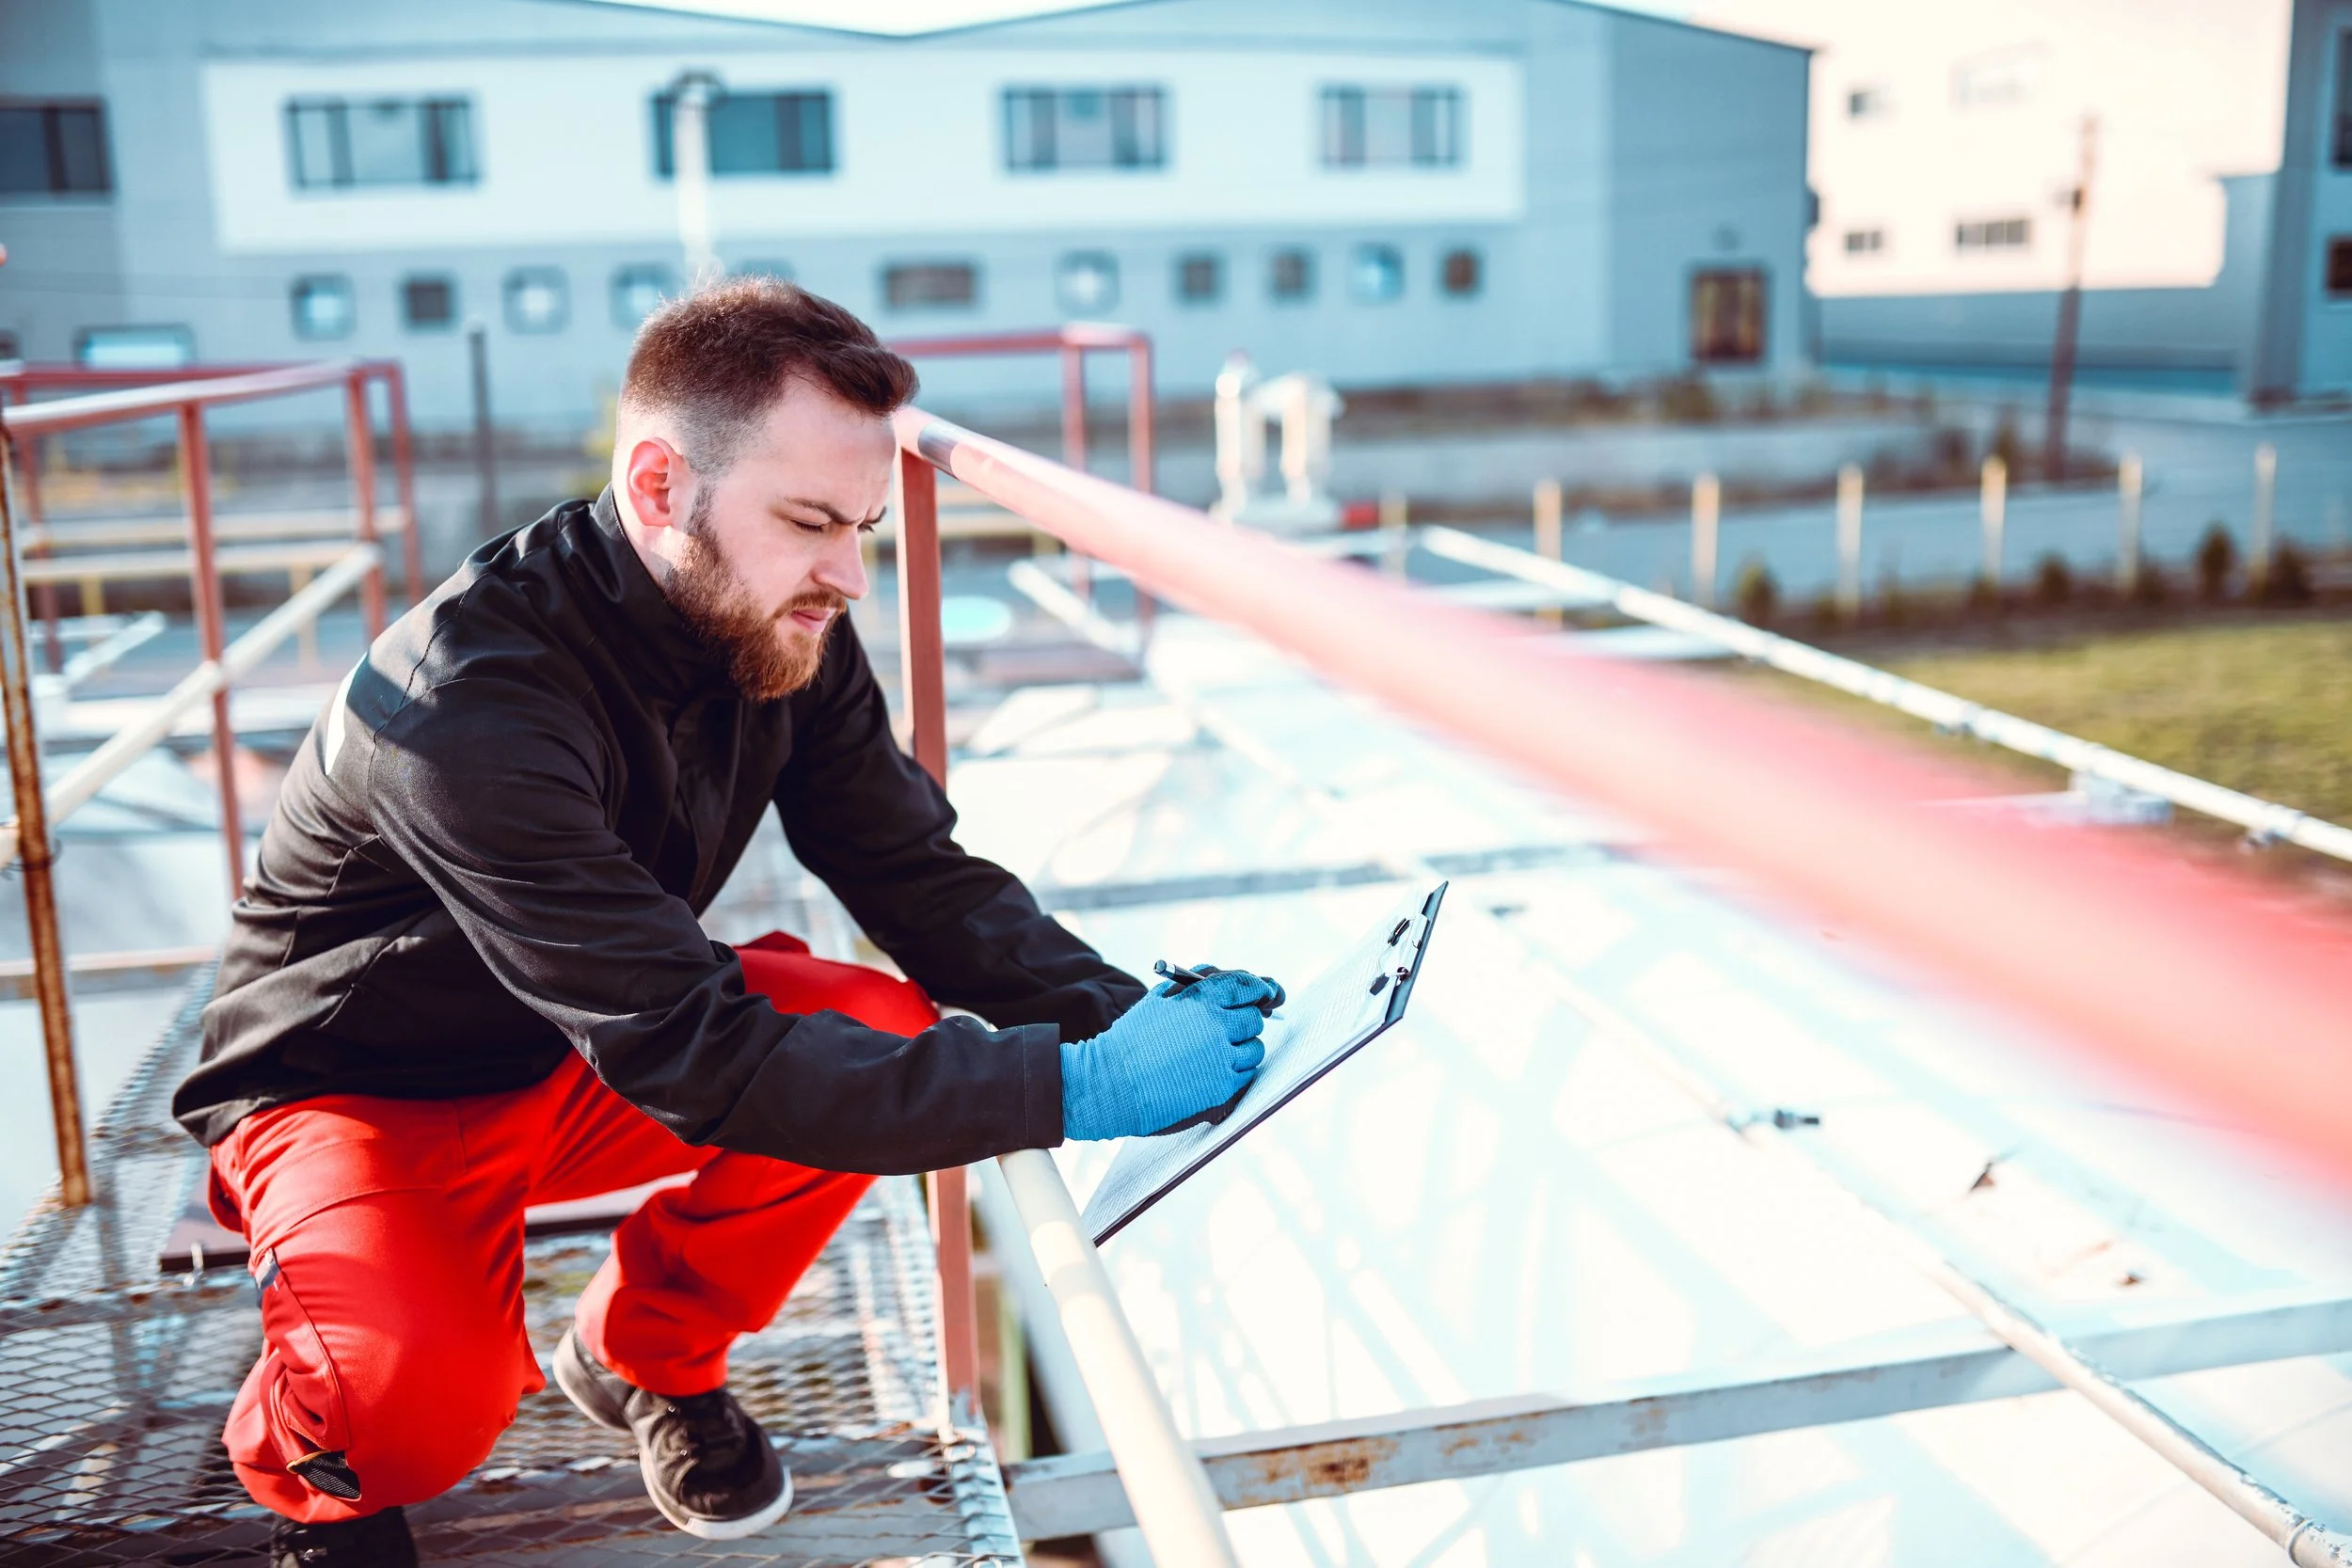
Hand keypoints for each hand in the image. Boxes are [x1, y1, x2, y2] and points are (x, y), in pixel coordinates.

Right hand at [1060, 966, 1283, 1140]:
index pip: (1247, 986)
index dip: (1257, 990)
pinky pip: (1247, 1074)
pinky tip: (1214, 1071)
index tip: (1260, 996)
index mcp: (1201, 999)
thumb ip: (1195, 985)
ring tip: (1217, 1054)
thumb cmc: (1131, 1040)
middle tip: (1226, 1031)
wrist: (1111, 1083)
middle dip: (1243, 1022)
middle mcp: (1216, 1026)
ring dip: (1242, 1049)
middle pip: (1254, 1019)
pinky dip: (1237, 1071)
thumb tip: (1226, 981)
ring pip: (1255, 1048)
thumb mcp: (1160, 999)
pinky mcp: (1222, 1087)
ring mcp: (1221, 1058)